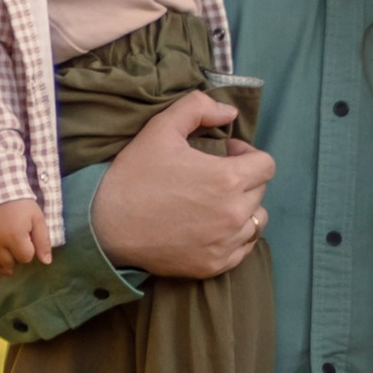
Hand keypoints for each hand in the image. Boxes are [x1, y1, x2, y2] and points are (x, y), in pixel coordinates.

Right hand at [0, 196, 51, 272]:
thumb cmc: (18, 202)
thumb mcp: (36, 217)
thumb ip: (43, 240)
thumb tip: (46, 262)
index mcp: (15, 237)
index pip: (25, 258)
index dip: (28, 252)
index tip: (26, 243)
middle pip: (8, 264)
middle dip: (15, 259)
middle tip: (15, 251)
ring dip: (0, 267)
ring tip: (5, 263)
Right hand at [92, 86, 272, 277]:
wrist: (105, 226)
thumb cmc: (134, 175)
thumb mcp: (160, 128)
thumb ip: (198, 108)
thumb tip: (230, 113)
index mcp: (228, 179)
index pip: (266, 165)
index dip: (248, 154)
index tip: (226, 154)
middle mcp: (234, 213)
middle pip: (260, 191)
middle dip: (244, 179)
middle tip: (214, 176)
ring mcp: (226, 243)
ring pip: (256, 221)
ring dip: (244, 208)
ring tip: (217, 202)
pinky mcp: (214, 265)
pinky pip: (243, 249)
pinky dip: (234, 237)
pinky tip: (212, 227)